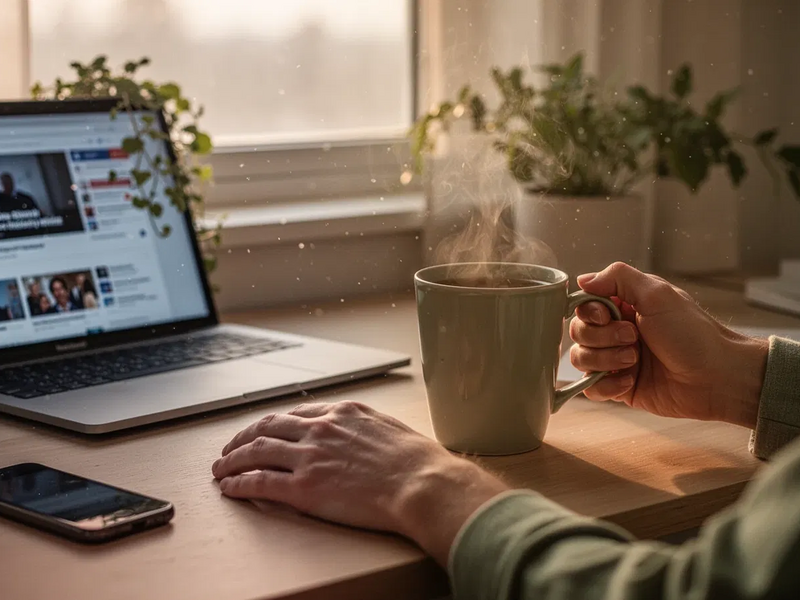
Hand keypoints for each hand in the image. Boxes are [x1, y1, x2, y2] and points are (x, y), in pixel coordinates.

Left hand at [212, 401, 507, 564]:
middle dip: (244, 437)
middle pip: (268, 426)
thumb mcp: (389, 428)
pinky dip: (239, 483)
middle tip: (231, 447)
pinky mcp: (304, 488)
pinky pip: (260, 482)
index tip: (265, 431)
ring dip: (232, 459)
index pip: (296, 413)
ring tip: (220, 469)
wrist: (421, 483)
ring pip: (256, 451)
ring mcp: (309, 457)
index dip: (274, 424)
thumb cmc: (417, 461)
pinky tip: (229, 488)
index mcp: (342, 412)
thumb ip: (366, 427)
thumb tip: (362, 434)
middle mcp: (320, 429)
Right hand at [569, 263, 768, 427]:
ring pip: (580, 359)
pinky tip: (631, 381)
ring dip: (605, 361)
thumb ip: (618, 278)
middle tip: (633, 338)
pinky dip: (607, 386)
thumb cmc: (694, 334)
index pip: (583, 305)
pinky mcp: (619, 387)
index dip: (589, 312)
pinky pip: (590, 388)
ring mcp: (615, 360)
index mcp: (624, 306)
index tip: (608, 316)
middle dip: (601, 338)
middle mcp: (616, 331)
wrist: (717, 378)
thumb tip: (582, 280)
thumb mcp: (658, 294)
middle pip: (577, 332)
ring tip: (634, 361)